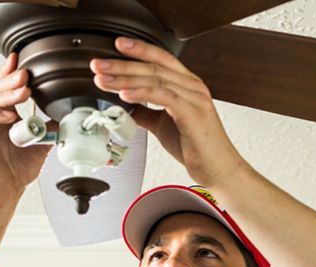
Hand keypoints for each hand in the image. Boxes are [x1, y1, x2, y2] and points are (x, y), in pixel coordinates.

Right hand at [0, 53, 56, 212]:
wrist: (5, 196)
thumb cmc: (16, 173)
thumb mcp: (39, 147)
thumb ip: (48, 130)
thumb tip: (63, 117)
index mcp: (4, 117)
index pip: (5, 89)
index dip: (10, 73)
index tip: (20, 59)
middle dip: (11, 80)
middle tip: (26, 73)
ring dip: (6, 94)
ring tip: (23, 91)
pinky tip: (9, 115)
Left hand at [90, 37, 247, 188]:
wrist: (217, 169)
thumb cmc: (197, 148)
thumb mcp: (165, 126)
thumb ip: (147, 113)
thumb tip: (127, 107)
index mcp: (188, 85)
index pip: (161, 58)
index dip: (139, 49)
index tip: (116, 47)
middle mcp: (193, 87)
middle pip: (153, 66)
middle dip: (122, 64)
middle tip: (98, 64)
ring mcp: (194, 98)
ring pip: (156, 79)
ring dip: (125, 78)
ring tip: (104, 79)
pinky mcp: (192, 113)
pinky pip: (163, 97)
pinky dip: (141, 93)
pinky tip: (124, 94)